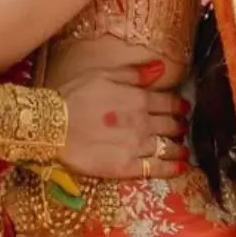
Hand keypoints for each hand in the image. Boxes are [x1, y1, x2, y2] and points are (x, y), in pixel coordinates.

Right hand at [53, 64, 189, 179]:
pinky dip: (171, 168)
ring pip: (167, 146)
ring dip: (178, 147)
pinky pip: (156, 169)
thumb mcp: (104, 75)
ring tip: (183, 149)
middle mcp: (142, 122)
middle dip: (179, 126)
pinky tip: (179, 167)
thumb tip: (161, 68)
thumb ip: (135, 74)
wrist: (52, 125)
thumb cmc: (73, 96)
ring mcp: (136, 146)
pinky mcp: (126, 166)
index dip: (178, 105)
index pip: (168, 102)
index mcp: (138, 98)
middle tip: (182, 127)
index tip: (183, 108)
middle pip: (170, 125)